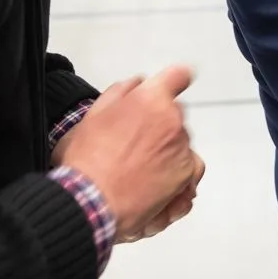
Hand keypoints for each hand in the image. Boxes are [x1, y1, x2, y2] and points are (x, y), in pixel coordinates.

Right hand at [57, 66, 198, 239]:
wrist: (91, 202)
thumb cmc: (87, 159)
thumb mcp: (93, 114)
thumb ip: (120, 92)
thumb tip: (138, 83)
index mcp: (150, 98)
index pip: (177, 76)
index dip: (173, 81)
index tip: (172, 88)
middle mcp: (172, 119)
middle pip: (176, 113)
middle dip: (160, 122)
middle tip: (136, 141)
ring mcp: (181, 147)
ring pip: (181, 141)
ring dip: (167, 148)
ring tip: (141, 167)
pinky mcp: (186, 174)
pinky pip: (190, 166)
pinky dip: (179, 170)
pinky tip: (158, 180)